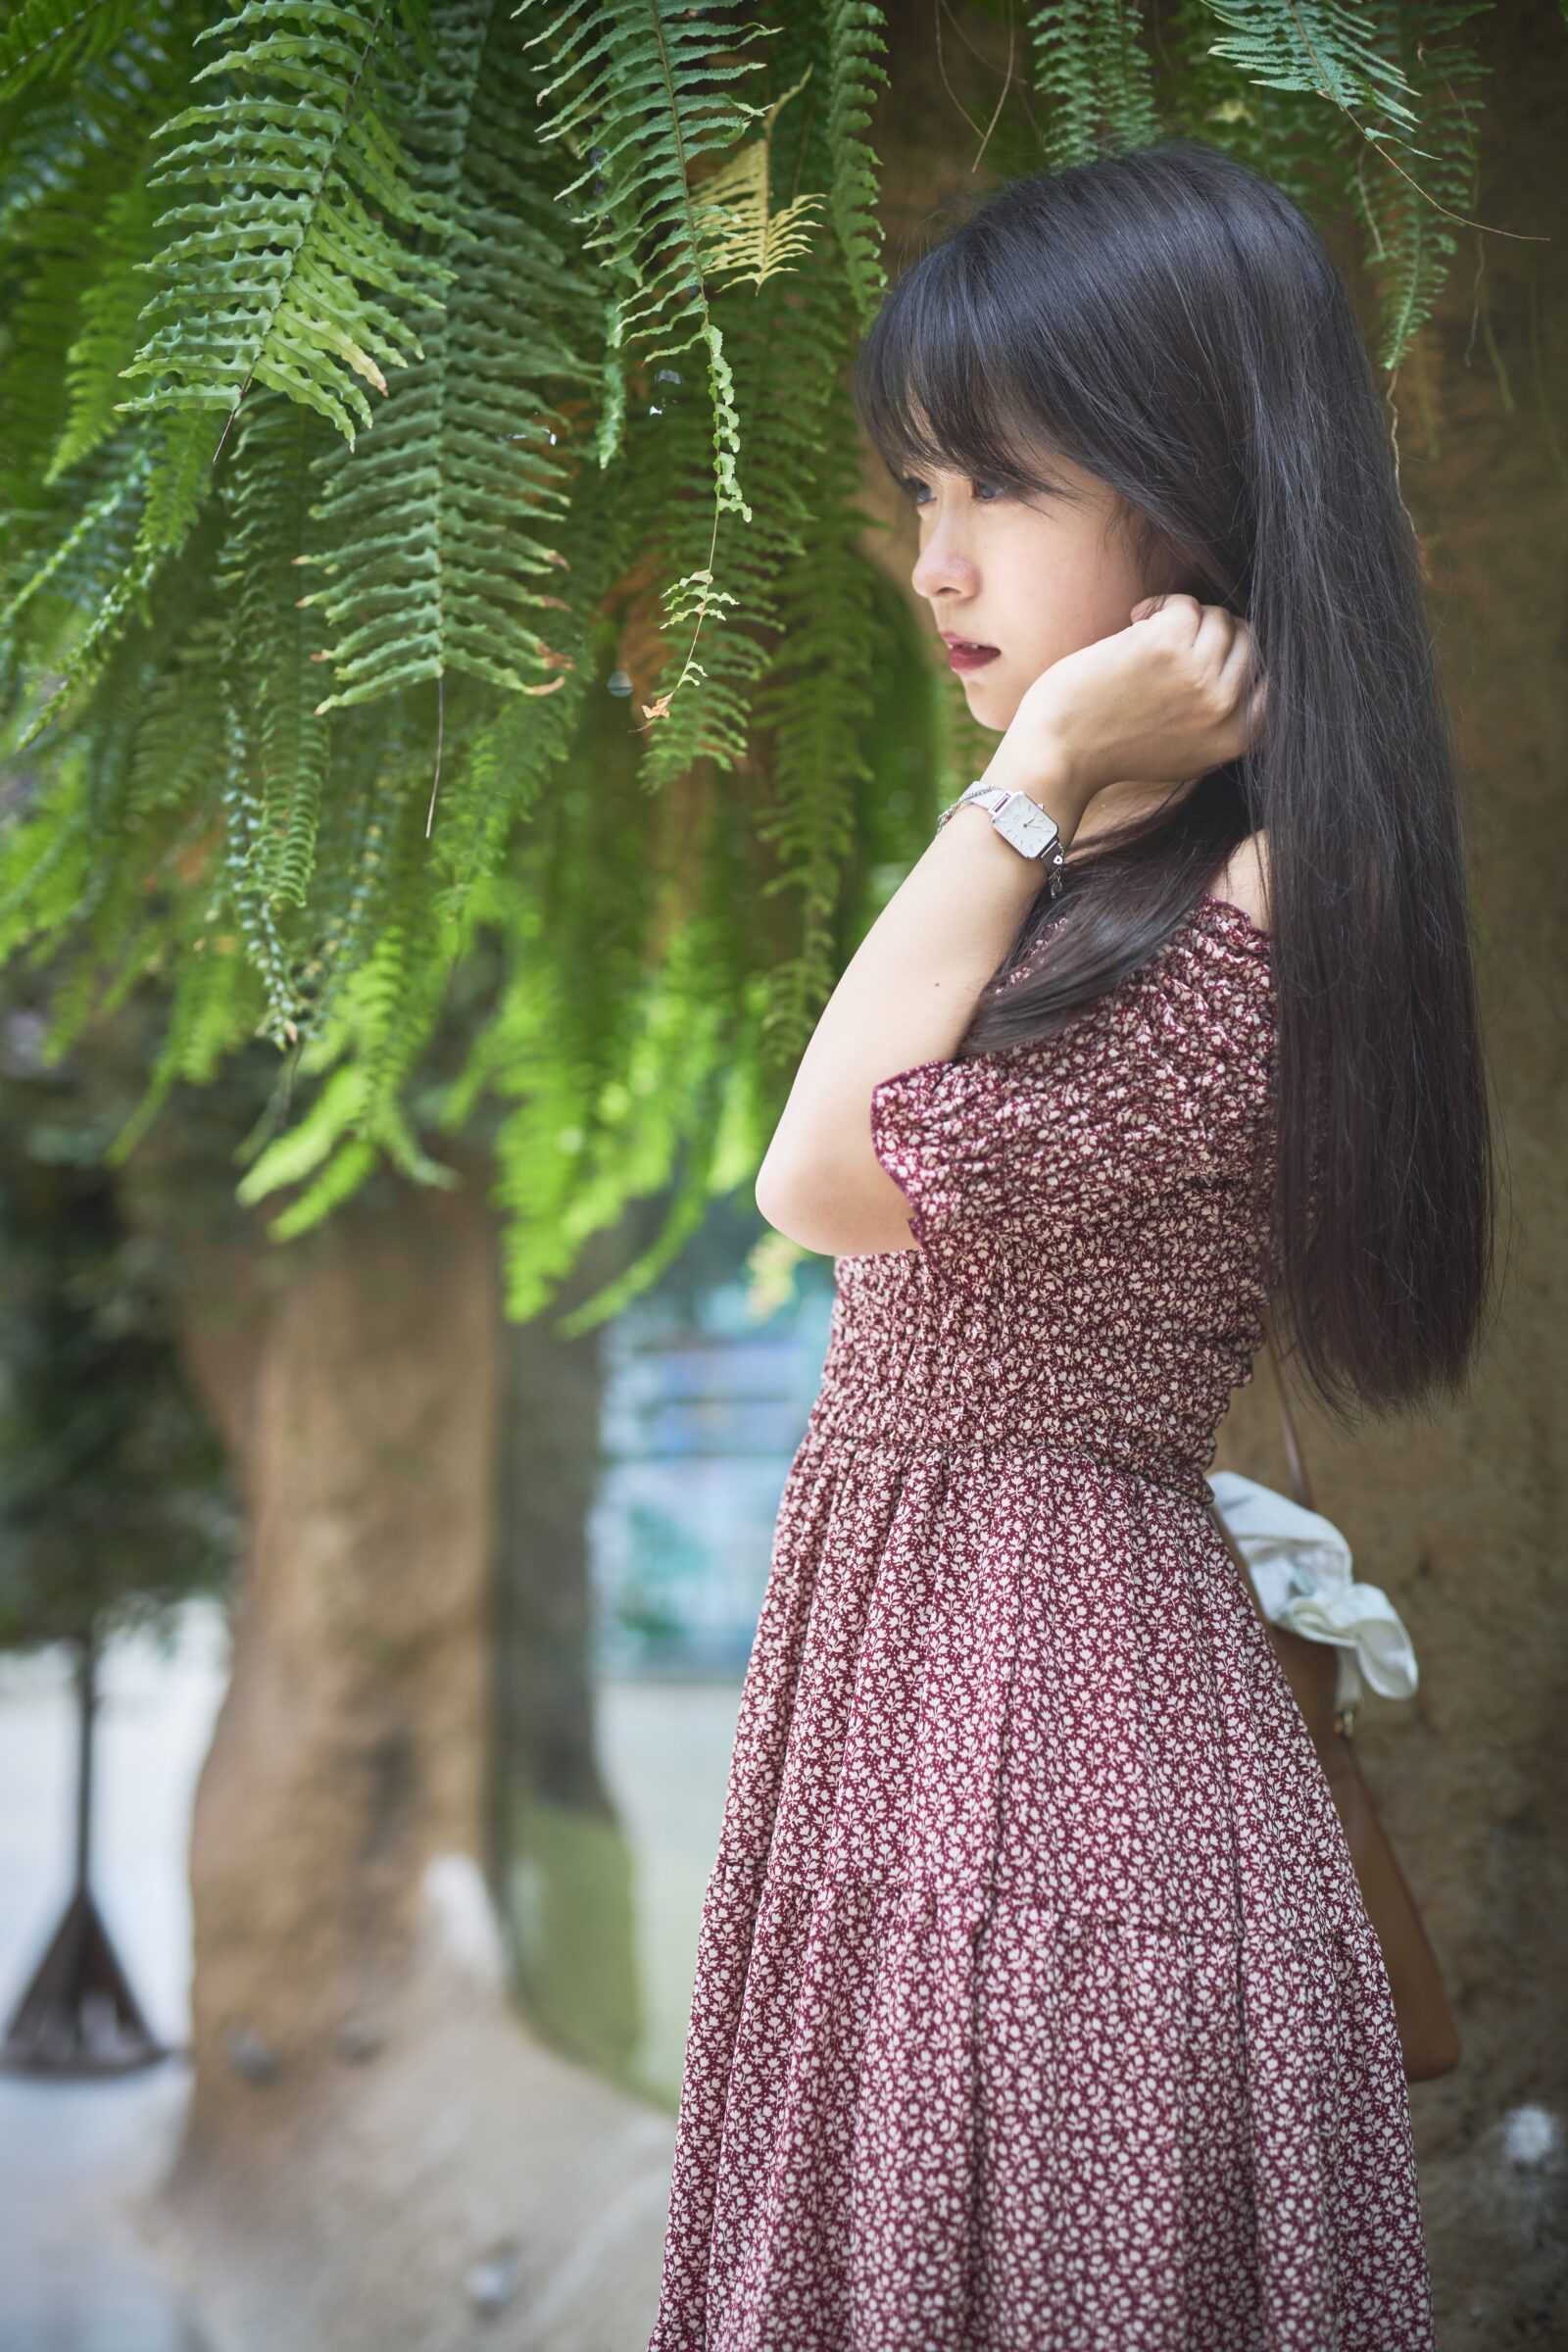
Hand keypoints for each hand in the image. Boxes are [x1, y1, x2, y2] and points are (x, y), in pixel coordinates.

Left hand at [985, 593, 1266, 811]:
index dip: (1247, 658)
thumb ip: (1222, 720)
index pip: (1274, 682)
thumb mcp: (1186, 753)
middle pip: (1248, 641)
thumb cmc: (1112, 748)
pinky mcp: (1169, 647)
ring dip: (1183, 618)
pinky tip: (1135, 623)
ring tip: (1148, 633)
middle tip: (1171, 642)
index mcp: (1237, 738)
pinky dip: (1161, 605)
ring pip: (1218, 618)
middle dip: (1211, 634)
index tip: (1211, 654)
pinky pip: (1186, 604)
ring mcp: (1201, 676)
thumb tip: (1251, 665)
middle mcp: (1226, 708)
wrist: (1059, 752)